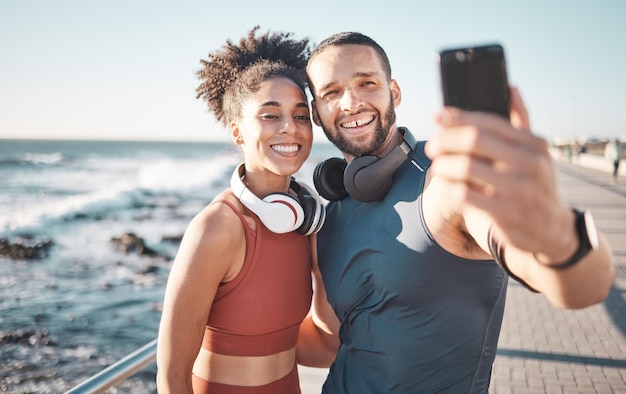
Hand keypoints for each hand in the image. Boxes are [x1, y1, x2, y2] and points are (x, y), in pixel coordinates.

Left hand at [424, 87, 571, 254]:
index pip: (489, 122)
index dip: (459, 117)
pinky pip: (463, 194)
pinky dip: (447, 187)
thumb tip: (510, 87)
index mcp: (534, 144)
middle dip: (446, 140)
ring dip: (442, 165)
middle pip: (474, 140)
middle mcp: (530, 163)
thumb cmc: (534, 185)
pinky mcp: (505, 212)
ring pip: (465, 167)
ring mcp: (519, 189)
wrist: (550, 231)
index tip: (437, 116)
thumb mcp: (534, 153)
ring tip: (437, 167)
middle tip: (432, 146)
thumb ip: (521, 121)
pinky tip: (443, 185)